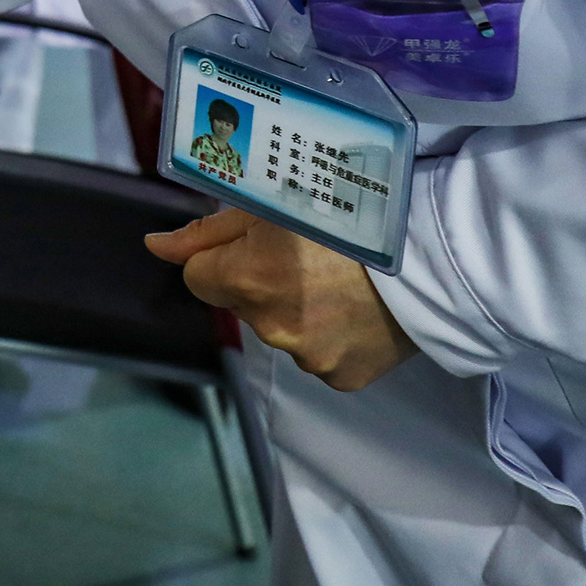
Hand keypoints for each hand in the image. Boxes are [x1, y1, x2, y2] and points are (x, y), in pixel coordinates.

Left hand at [144, 208, 418, 391]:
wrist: (431, 262)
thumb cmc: (349, 219)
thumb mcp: (273, 207)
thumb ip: (206, 233)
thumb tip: (155, 247)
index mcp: (247, 279)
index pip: (198, 277)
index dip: (221, 257)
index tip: (254, 245)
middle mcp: (270, 326)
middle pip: (241, 303)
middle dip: (260, 281)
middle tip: (308, 257)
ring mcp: (307, 357)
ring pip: (279, 330)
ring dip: (296, 308)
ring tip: (340, 281)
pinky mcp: (341, 378)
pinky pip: (317, 355)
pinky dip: (328, 335)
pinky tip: (356, 310)